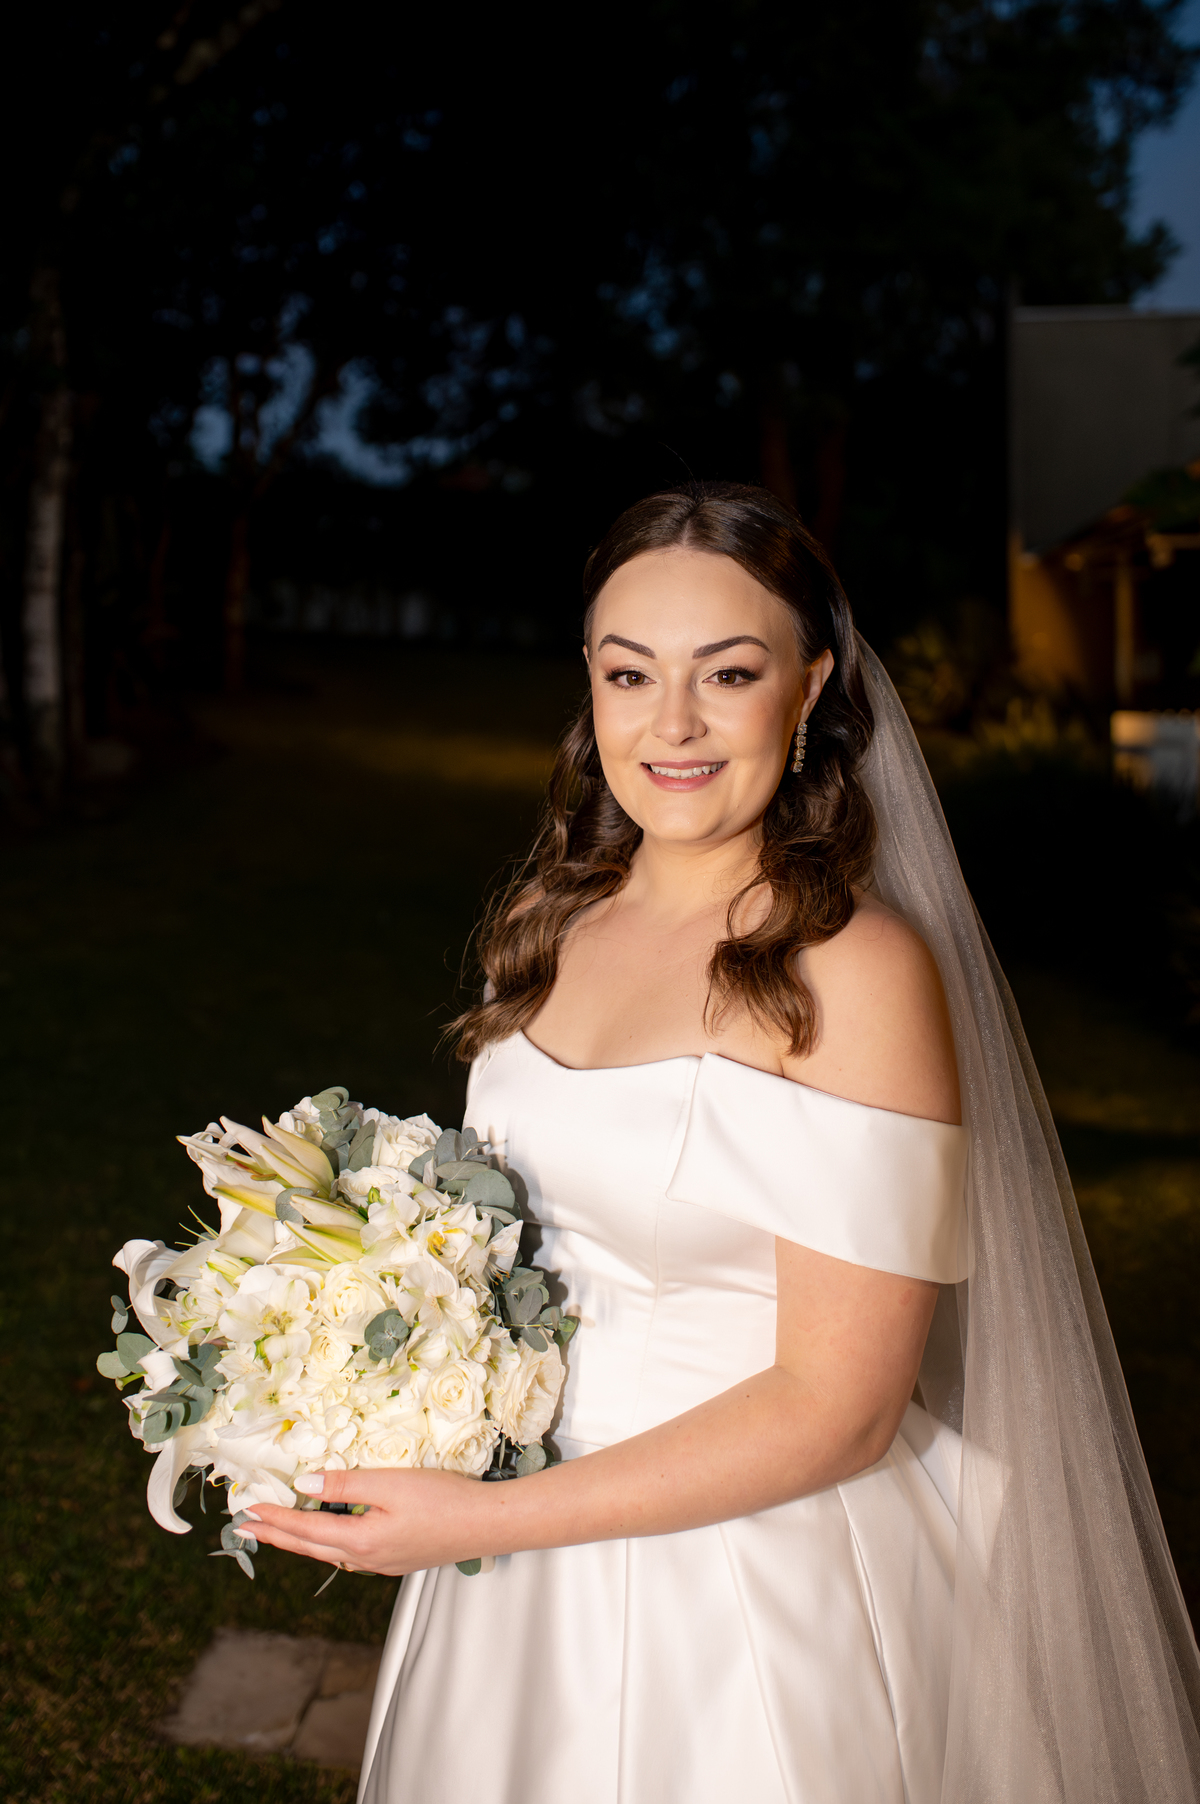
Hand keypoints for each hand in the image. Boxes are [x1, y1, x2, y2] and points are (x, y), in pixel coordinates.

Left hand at [245, 1467, 486, 1577]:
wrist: (486, 1525)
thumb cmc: (444, 1500)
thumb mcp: (391, 1483)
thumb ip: (345, 1485)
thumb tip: (303, 1486)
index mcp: (360, 1542)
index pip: (304, 1530)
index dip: (273, 1518)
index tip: (245, 1511)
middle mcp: (365, 1560)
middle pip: (310, 1548)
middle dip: (276, 1536)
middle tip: (245, 1529)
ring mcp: (382, 1564)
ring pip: (328, 1554)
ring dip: (299, 1541)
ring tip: (278, 1531)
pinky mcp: (396, 1560)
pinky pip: (349, 1555)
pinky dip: (326, 1544)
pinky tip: (329, 1538)